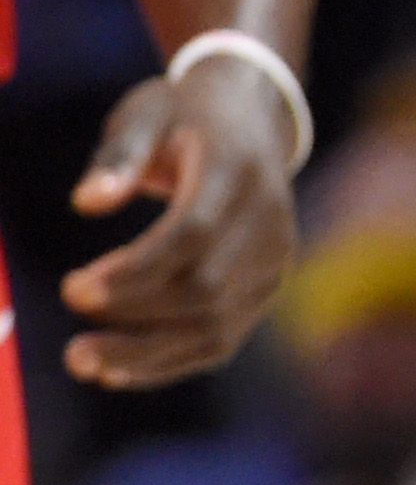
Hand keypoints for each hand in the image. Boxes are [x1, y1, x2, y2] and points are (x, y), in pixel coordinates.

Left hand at [62, 59, 299, 385]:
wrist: (253, 122)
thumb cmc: (185, 117)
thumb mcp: (147, 115)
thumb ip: (119, 155)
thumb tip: (87, 202)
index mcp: (241, 169)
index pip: (194, 232)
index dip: (136, 270)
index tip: (73, 288)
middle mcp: (271, 218)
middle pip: (205, 286)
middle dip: (132, 310)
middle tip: (70, 306)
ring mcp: (275, 258)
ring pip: (215, 324)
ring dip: (144, 353)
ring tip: (80, 358)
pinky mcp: (267, 286)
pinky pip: (220, 339)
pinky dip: (168, 363)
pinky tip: (115, 369)